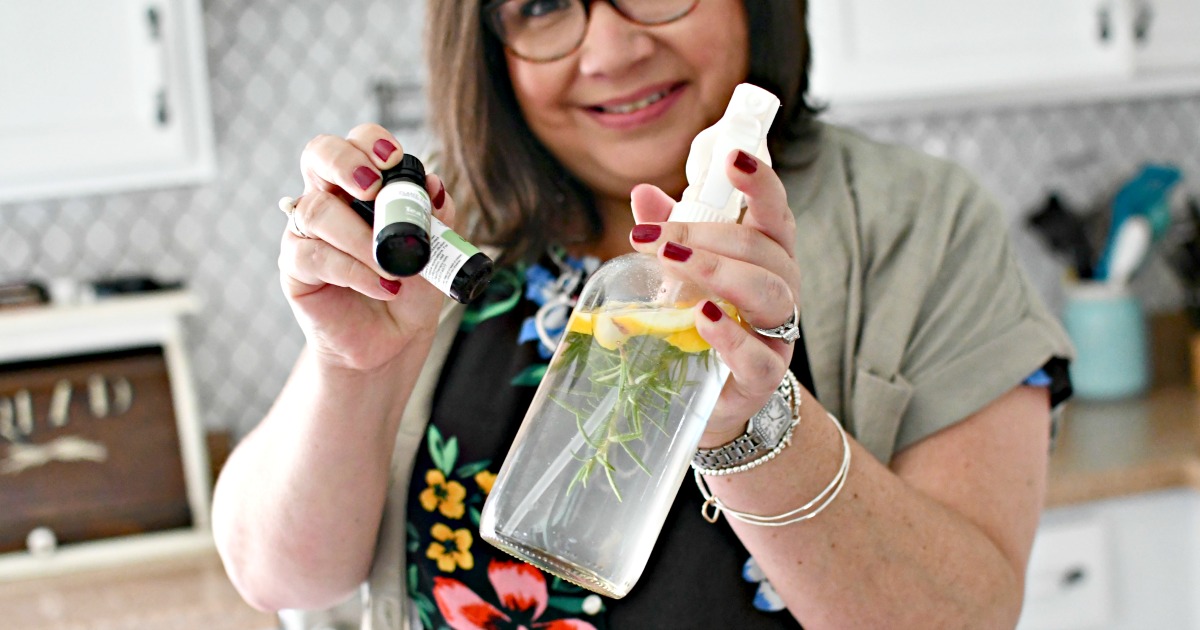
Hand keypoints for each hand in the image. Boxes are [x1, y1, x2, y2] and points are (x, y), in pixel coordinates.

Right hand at [280, 124, 453, 370]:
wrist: (395, 339)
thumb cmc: (411, 288)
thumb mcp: (436, 251)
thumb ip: (437, 217)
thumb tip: (434, 184)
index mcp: (361, 186)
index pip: (355, 143)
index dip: (369, 142)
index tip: (394, 159)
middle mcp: (329, 199)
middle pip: (317, 154)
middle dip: (344, 162)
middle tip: (371, 188)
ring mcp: (307, 232)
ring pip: (317, 211)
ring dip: (360, 238)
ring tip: (394, 269)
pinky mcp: (295, 268)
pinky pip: (314, 257)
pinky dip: (354, 271)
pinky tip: (384, 286)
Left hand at [628, 149, 799, 445]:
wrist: (707, 400)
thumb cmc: (697, 326)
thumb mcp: (679, 277)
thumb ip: (667, 235)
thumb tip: (643, 194)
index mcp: (765, 256)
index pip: (773, 211)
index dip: (759, 181)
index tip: (733, 156)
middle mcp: (780, 287)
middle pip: (760, 248)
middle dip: (706, 234)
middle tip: (654, 238)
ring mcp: (777, 332)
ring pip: (769, 290)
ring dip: (719, 270)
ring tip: (673, 263)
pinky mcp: (764, 375)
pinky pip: (758, 354)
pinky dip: (730, 334)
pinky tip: (702, 317)